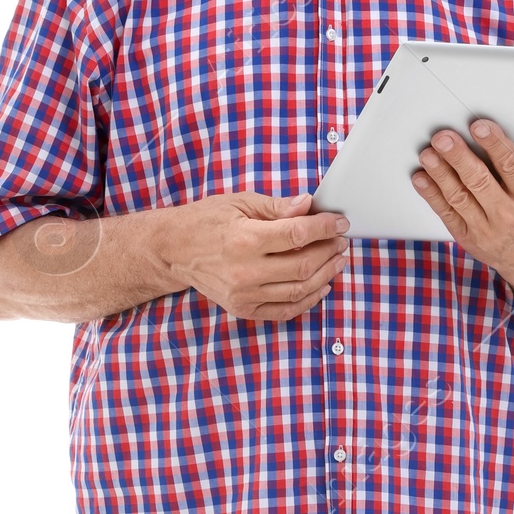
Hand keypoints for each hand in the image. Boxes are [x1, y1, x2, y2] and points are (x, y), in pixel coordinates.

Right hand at [159, 191, 350, 322]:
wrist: (173, 250)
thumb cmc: (205, 221)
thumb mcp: (239, 202)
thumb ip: (276, 207)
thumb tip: (307, 205)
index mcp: (245, 239)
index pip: (298, 234)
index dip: (325, 228)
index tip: (339, 223)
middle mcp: (245, 271)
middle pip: (303, 266)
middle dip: (329, 252)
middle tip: (341, 241)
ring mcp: (244, 294)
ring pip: (299, 291)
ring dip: (325, 276)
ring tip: (337, 261)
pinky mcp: (243, 308)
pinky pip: (284, 311)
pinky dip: (308, 301)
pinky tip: (321, 287)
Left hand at [412, 119, 513, 287]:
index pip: (510, 165)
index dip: (493, 144)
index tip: (478, 126)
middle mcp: (508, 214)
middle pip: (479, 180)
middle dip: (459, 157)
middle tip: (443, 138)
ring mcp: (486, 229)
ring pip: (459, 197)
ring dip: (440, 174)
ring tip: (427, 154)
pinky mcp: (469, 238)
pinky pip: (447, 214)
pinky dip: (431, 195)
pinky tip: (420, 178)